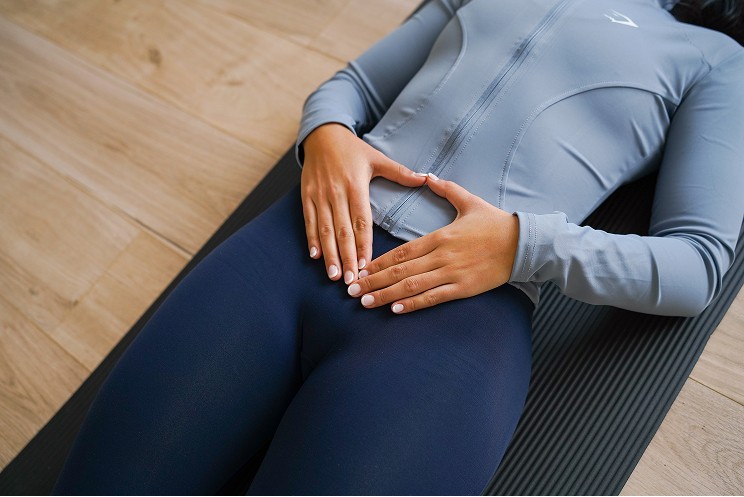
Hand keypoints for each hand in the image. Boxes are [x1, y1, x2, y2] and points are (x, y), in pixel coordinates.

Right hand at [301, 123, 426, 282]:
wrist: (322, 134)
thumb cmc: (353, 149)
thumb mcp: (378, 158)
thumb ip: (400, 172)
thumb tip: (426, 178)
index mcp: (356, 186)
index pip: (361, 221)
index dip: (363, 244)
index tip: (366, 265)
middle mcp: (337, 193)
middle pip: (342, 231)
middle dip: (346, 257)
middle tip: (351, 280)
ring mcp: (320, 195)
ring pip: (324, 229)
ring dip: (329, 254)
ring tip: (334, 275)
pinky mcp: (306, 195)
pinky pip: (308, 220)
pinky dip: (311, 239)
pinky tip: (316, 256)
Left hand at [347, 174, 519, 312]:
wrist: (523, 243)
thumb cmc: (496, 222)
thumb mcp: (469, 201)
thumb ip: (445, 189)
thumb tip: (427, 175)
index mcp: (439, 236)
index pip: (400, 251)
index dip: (377, 262)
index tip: (360, 269)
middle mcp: (441, 256)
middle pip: (400, 270)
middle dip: (373, 282)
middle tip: (352, 291)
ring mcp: (452, 274)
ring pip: (412, 286)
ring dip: (386, 295)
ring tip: (365, 303)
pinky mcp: (464, 289)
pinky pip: (434, 298)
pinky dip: (413, 304)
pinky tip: (395, 310)